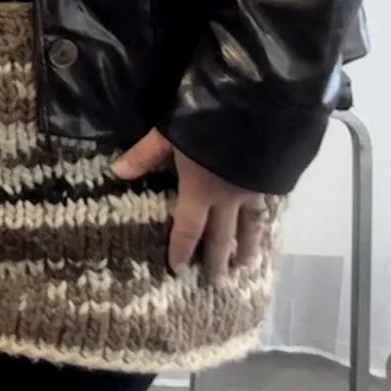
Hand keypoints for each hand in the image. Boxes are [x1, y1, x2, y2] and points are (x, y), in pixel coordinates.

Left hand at [112, 129, 267, 284]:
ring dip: (247, 248)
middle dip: (218, 260)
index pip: (188, 227)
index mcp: (200, 190)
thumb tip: (116, 172)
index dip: (182, 248)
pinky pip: (270, 207)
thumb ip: (144, 155)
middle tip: (218, 284)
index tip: (179, 269)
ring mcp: (255, 190)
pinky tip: (268, 228)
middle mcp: (229, 198)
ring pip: (251, 226)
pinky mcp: (274, 180)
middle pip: (222, 235)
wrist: (257, 105)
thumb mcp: (168, 133)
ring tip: (247, 266)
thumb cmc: (205, 119)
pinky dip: (267, 221)